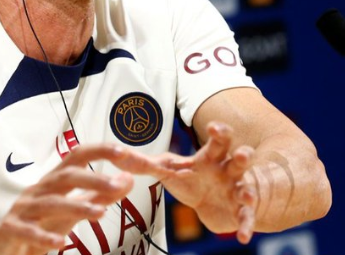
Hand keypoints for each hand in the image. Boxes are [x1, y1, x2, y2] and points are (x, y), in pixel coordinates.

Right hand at [0, 144, 134, 254]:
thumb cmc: (38, 224)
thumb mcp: (71, 211)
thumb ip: (97, 196)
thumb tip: (126, 179)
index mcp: (53, 182)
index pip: (76, 157)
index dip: (98, 151)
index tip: (123, 152)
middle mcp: (38, 190)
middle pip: (65, 177)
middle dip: (92, 178)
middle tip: (116, 185)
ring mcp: (23, 209)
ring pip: (50, 203)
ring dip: (76, 207)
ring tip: (99, 213)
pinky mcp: (11, 229)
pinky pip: (28, 231)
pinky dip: (44, 236)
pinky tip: (61, 243)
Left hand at [153, 122, 256, 243]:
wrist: (210, 201)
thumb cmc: (190, 177)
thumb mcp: (167, 169)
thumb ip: (143, 163)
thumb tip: (115, 154)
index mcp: (210, 156)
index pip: (218, 140)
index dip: (218, 132)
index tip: (213, 127)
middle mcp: (228, 170)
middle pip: (238, 158)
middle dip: (242, 156)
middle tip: (242, 154)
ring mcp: (237, 190)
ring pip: (247, 187)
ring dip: (248, 192)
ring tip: (247, 196)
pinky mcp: (239, 211)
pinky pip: (246, 218)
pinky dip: (246, 226)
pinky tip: (243, 237)